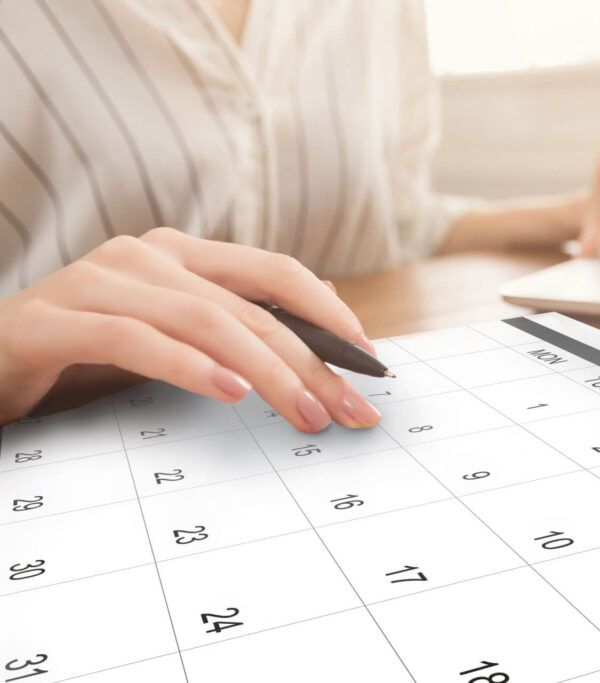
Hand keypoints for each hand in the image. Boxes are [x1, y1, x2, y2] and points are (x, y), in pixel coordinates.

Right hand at [0, 228, 381, 431]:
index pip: (275, 273)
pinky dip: (189, 366)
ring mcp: (99, 280)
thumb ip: (238, 329)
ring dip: (266, 371)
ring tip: (306, 414)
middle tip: (351, 411)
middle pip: (250, 306)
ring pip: (205, 320)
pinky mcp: (56, 320)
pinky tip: (230, 392)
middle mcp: (145, 255)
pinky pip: (136, 340)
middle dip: (310, 362)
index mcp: (181, 254)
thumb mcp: (175, 340)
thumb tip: (328, 327)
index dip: (329, 313)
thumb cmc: (88, 353)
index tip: (371, 363)